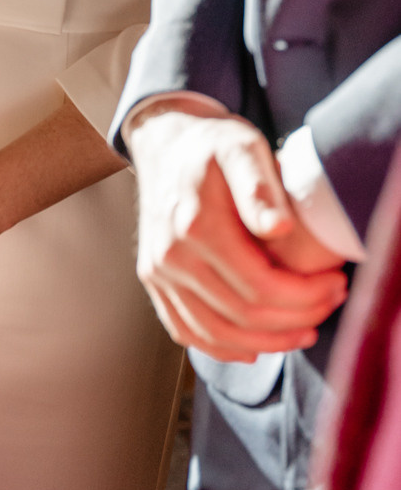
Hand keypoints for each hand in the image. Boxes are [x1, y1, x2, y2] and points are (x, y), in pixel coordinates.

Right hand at [130, 109, 347, 361]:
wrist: (165, 141)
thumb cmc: (210, 145)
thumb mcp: (242, 148)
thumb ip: (259, 187)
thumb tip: (279, 228)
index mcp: (196, 226)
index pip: (260, 286)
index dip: (306, 296)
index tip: (336, 284)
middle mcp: (170, 255)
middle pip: (242, 315)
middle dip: (296, 319)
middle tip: (329, 304)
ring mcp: (158, 272)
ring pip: (216, 333)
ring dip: (266, 342)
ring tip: (303, 329)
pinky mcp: (153, 280)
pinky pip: (186, 330)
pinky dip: (222, 348)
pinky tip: (253, 346)